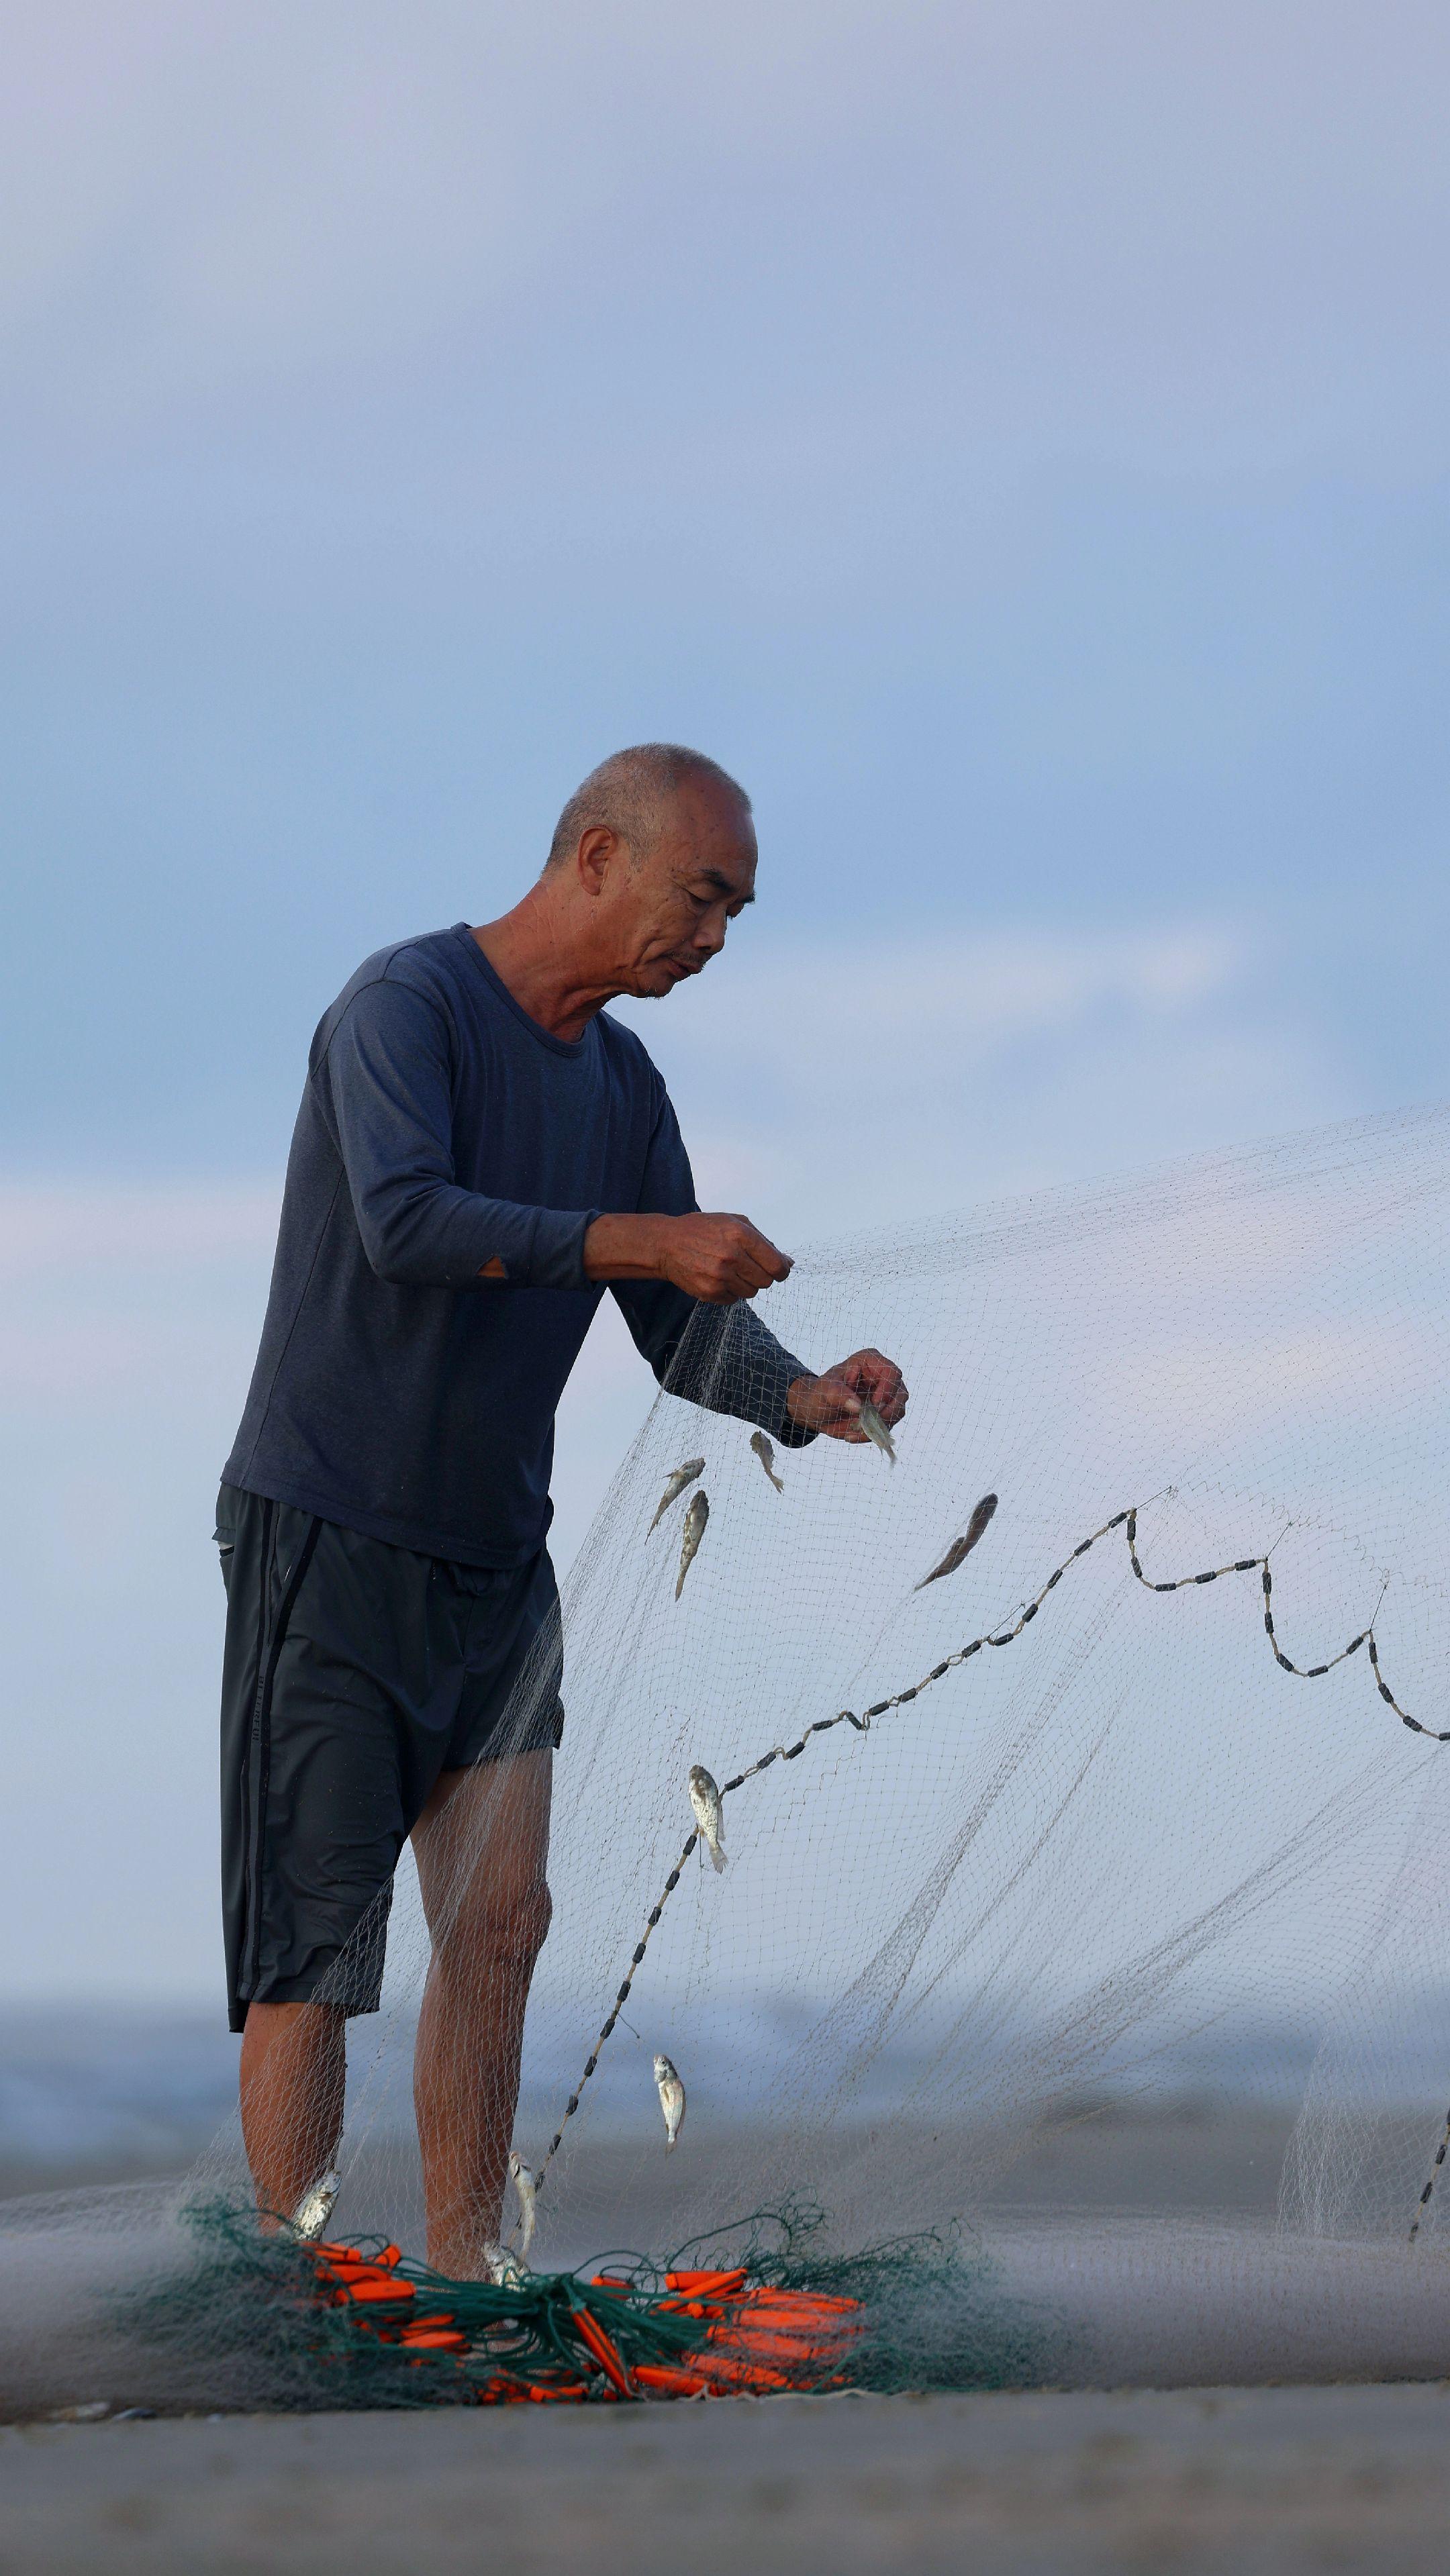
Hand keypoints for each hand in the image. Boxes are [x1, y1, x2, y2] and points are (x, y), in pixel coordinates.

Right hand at [583, 1211, 792, 1303]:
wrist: (667, 1244)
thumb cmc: (703, 1230)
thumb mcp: (733, 1222)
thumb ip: (763, 1240)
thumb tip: (787, 1261)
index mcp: (740, 1235)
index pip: (776, 1264)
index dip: (782, 1270)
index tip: (780, 1271)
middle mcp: (731, 1256)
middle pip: (766, 1281)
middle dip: (763, 1276)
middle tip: (749, 1267)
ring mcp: (720, 1276)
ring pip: (752, 1292)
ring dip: (746, 1284)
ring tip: (731, 1271)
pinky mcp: (710, 1292)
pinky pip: (734, 1299)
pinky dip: (731, 1291)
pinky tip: (719, 1278)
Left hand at [786, 1348, 908, 1441]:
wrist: (818, 1411)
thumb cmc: (821, 1393)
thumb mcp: (825, 1391)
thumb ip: (838, 1395)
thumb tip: (858, 1406)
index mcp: (870, 1362)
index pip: (891, 1371)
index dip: (888, 1388)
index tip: (874, 1404)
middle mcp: (883, 1378)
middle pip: (900, 1394)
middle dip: (886, 1412)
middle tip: (866, 1423)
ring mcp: (886, 1397)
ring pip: (898, 1411)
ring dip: (878, 1426)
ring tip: (854, 1430)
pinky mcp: (884, 1414)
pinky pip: (888, 1426)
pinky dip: (872, 1434)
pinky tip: (852, 1435)